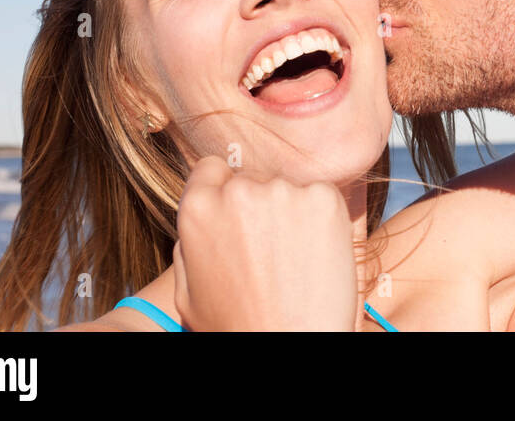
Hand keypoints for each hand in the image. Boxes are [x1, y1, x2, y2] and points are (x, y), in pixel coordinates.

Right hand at [173, 156, 358, 330]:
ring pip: (289, 189)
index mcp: (198, 209)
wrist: (291, 343)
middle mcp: (239, 192)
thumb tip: (203, 212)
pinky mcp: (323, 198)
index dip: (225, 190)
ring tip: (295, 261)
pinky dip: (324, 219)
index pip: (212, 170)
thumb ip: (191, 242)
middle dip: (262, 207)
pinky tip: (317, 255)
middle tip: (271, 252)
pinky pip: (322, 196)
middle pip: (253, 180)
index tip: (241, 215)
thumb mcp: (190, 291)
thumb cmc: (240, 325)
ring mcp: (284, 191)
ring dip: (294, 213)